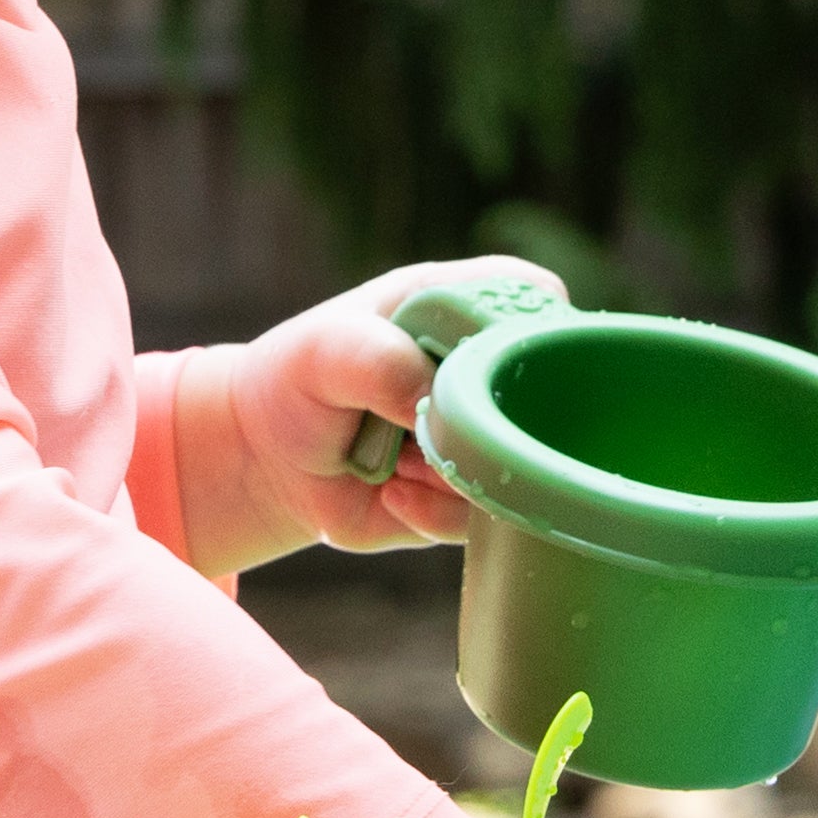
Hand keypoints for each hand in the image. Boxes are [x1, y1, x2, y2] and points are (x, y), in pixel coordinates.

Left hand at [170, 256, 555, 575]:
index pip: (539, 301)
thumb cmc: (300, 380)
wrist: (269, 459)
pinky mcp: (477, 495)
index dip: (523, 338)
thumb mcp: (323, 351)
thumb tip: (437, 403)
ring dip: (447, 474)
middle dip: (487, 425)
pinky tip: (389, 492)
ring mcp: (491, 435)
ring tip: (388, 459)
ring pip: (522, 465)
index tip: (472, 373)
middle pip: (549, 392)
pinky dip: (430, 510)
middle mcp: (491, 368)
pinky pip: (484, 516)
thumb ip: (379, 360)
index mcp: (464, 303)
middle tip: (415, 430)